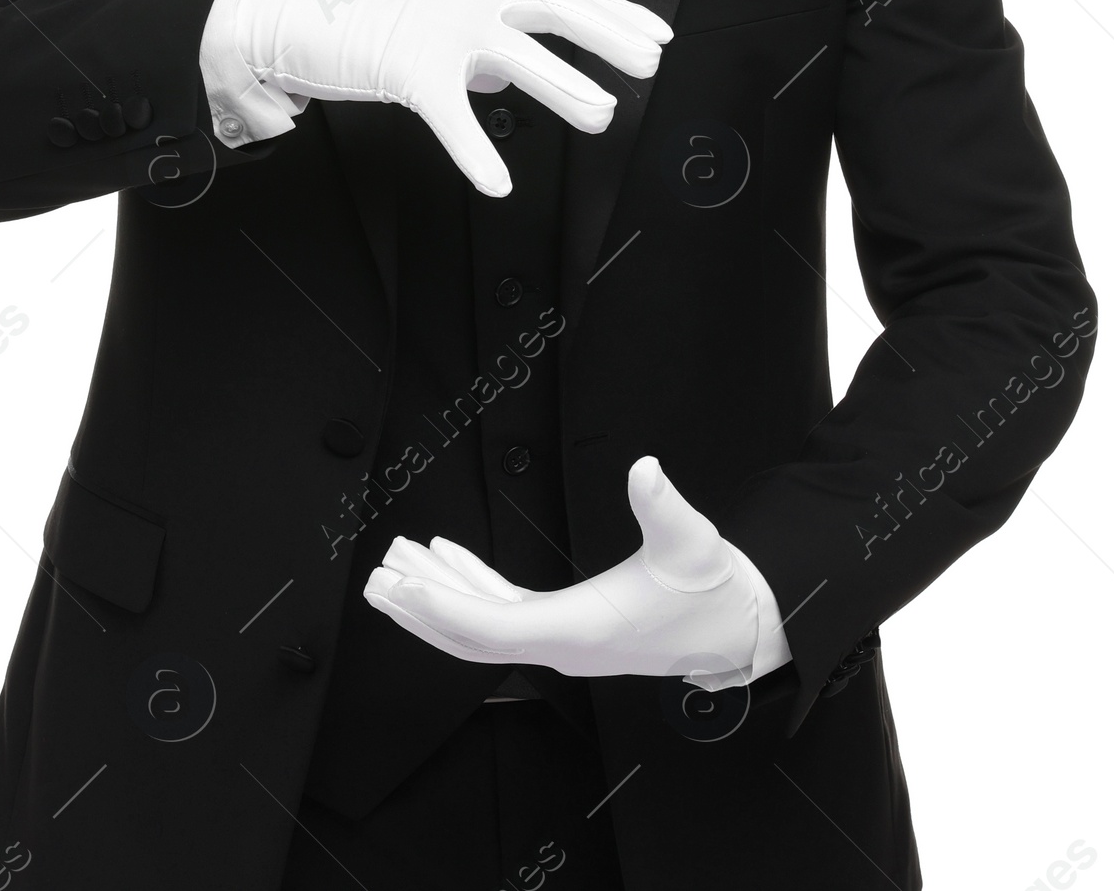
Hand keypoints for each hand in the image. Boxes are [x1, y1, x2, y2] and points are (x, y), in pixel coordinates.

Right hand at [229, 0, 669, 196]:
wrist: (283, 16)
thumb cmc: (357, 19)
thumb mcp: (431, 16)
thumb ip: (474, 44)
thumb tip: (504, 76)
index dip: (614, 9)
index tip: (657, 30)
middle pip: (555, 9)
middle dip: (609, 36)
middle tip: (650, 64)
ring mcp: (438, 28)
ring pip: (518, 56)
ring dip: (565, 87)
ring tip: (601, 116)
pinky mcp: (405, 68)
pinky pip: (450, 118)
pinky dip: (475, 152)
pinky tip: (498, 182)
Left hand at [364, 456, 764, 688]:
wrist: (737, 628)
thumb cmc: (712, 590)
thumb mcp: (693, 542)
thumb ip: (666, 507)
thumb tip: (645, 469)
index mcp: (580, 631)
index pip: (495, 628)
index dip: (446, 608)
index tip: (406, 587)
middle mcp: (561, 644)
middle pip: (472, 634)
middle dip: (422, 609)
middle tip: (376, 581)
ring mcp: (562, 639)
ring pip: (481, 626)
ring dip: (437, 598)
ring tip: (396, 568)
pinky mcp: (567, 626)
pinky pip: (502, 614)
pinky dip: (470, 588)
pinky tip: (449, 557)